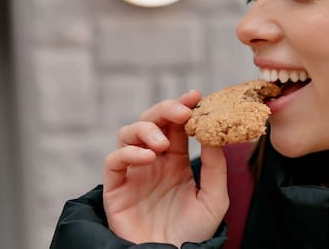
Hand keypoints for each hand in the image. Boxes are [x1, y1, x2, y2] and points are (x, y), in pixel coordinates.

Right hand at [102, 91, 228, 244]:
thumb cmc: (194, 233)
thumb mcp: (214, 198)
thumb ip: (214, 166)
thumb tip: (213, 133)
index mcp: (175, 160)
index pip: (176, 124)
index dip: (183, 106)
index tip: (195, 96)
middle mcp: (152, 161)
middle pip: (151, 121)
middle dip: (165, 110)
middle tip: (182, 111)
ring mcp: (133, 173)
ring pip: (128, 134)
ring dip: (145, 130)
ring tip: (162, 145)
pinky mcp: (116, 188)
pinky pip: (114, 160)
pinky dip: (128, 152)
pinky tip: (148, 157)